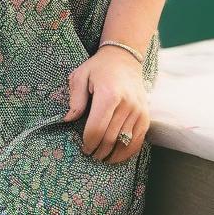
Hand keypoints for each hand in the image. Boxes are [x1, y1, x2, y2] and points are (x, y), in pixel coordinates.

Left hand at [63, 44, 149, 163]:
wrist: (124, 57)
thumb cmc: (99, 67)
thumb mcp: (81, 75)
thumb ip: (75, 98)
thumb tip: (68, 120)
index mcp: (108, 94)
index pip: (97, 128)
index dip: (88, 142)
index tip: (83, 147)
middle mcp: (126, 104)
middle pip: (110, 138)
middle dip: (98, 151)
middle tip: (90, 155)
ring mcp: (138, 110)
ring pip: (124, 142)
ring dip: (112, 155)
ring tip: (101, 157)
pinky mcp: (145, 115)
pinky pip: (138, 140)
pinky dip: (127, 152)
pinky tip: (117, 156)